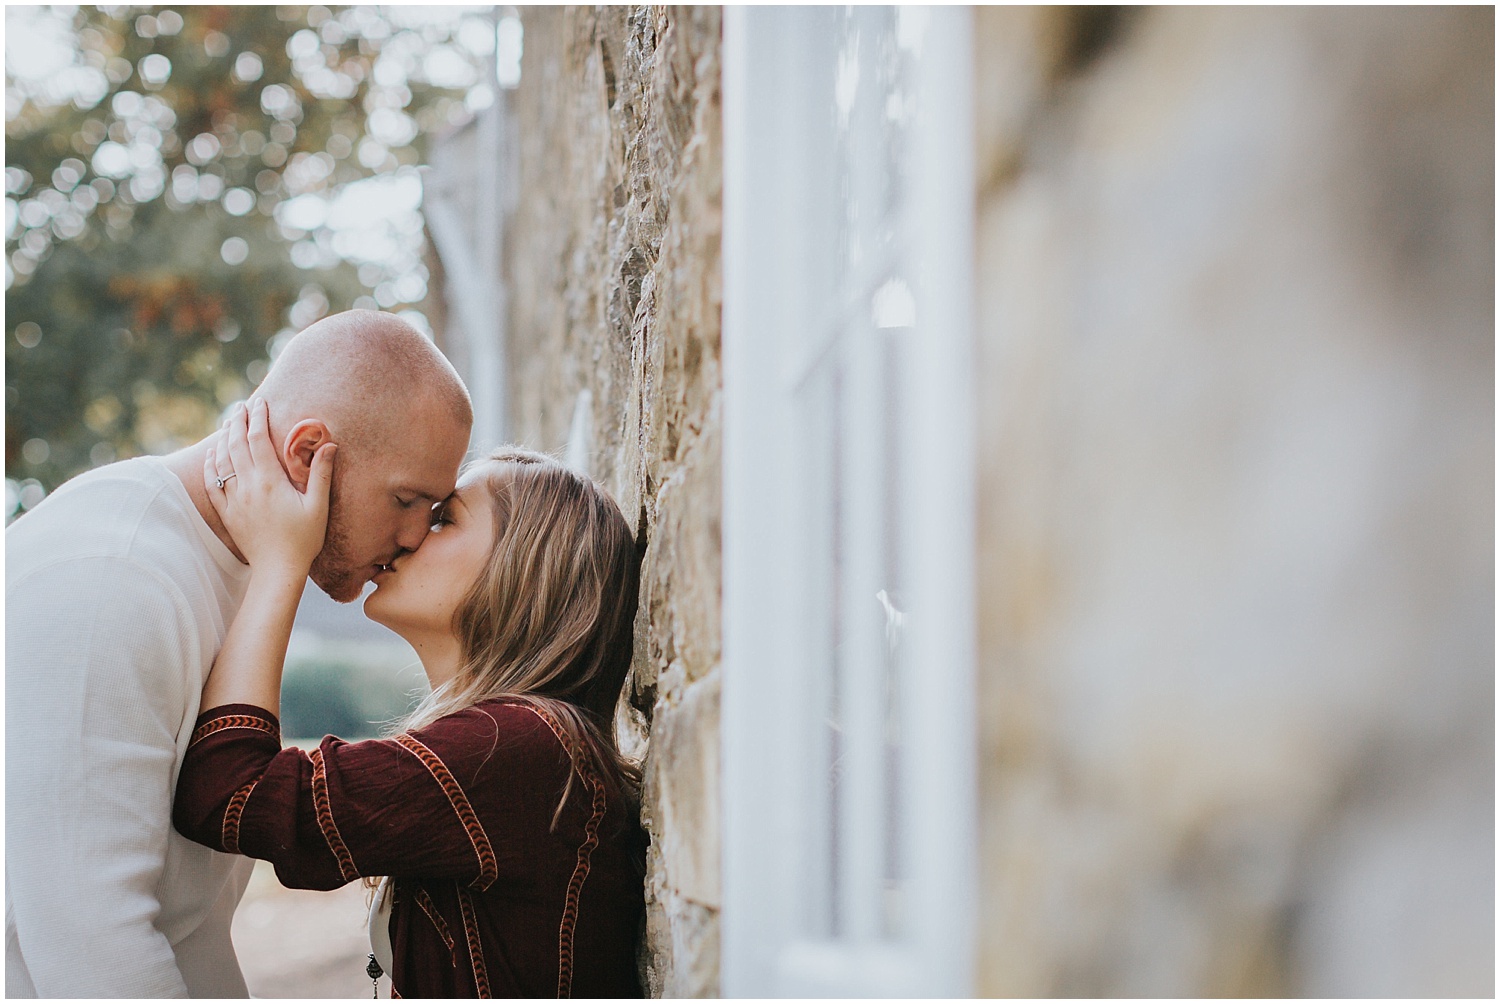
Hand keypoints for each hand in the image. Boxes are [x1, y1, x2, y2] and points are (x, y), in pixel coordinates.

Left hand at [204, 398, 335, 575]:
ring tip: (228, 424)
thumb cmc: (303, 539)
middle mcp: (248, 487)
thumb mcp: (318, 506)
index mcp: (270, 481)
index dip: (259, 418)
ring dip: (224, 439)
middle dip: (238, 422)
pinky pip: (213, 483)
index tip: (261, 403)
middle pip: (236, 445)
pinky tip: (212, 455)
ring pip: (222, 461)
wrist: (278, 569)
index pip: (259, 440)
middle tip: (241, 407)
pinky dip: (211, 465)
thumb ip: (321, 474)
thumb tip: (329, 445)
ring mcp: (234, 500)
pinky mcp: (227, 513)